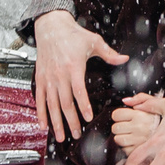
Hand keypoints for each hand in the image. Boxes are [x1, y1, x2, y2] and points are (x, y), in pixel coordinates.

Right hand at [33, 11, 126, 143]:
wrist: (50, 27)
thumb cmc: (73, 34)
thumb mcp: (93, 42)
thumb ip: (109, 53)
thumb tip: (125, 59)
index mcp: (73, 67)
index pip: (78, 91)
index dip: (83, 106)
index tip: (88, 118)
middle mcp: (59, 75)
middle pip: (65, 103)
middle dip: (70, 121)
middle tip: (76, 134)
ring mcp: (48, 78)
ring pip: (52, 104)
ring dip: (56, 122)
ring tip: (60, 137)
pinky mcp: (40, 78)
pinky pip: (40, 99)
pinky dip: (41, 113)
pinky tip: (43, 125)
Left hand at [108, 103, 158, 150]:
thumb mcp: (162, 103)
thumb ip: (142, 98)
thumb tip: (126, 100)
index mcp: (141, 116)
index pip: (116, 114)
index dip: (120, 115)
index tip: (124, 118)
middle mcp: (139, 129)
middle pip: (115, 128)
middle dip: (121, 127)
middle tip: (130, 128)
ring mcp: (139, 142)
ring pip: (118, 140)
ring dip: (124, 138)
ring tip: (135, 136)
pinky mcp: (141, 154)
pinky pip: (126, 151)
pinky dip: (131, 149)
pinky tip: (139, 144)